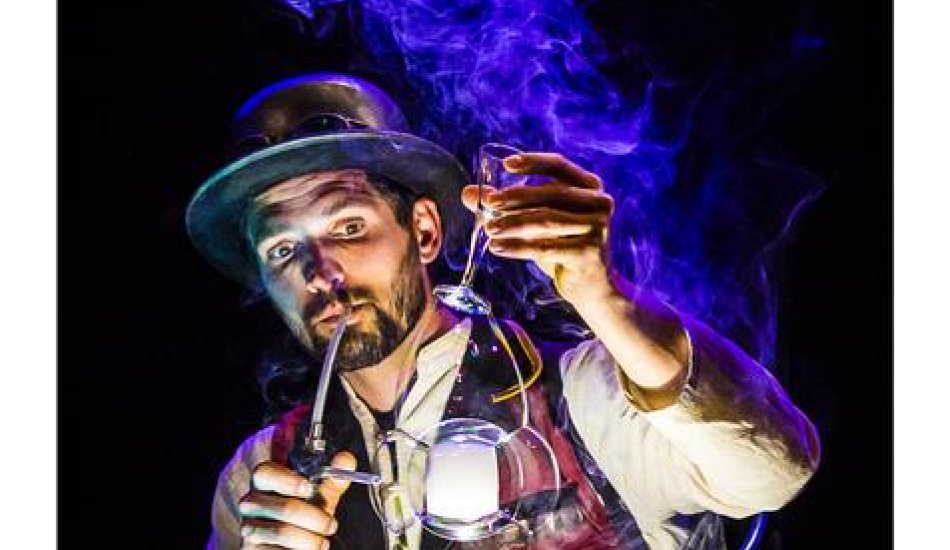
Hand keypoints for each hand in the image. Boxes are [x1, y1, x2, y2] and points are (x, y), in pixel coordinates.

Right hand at [239, 451, 356, 549]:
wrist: (291, 544)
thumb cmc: (305, 515)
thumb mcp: (320, 496)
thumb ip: (333, 478)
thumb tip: (346, 460)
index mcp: (265, 482)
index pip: (266, 473)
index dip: (288, 480)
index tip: (309, 488)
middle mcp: (251, 503)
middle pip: (284, 507)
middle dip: (316, 518)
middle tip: (332, 525)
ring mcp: (249, 527)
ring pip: (283, 532)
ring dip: (310, 539)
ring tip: (323, 542)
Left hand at [461, 152, 614, 302]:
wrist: (590, 286)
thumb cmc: (561, 248)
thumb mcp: (535, 223)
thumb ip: (506, 206)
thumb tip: (468, 193)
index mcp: (589, 187)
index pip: (559, 166)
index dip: (533, 163)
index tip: (506, 165)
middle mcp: (599, 203)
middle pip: (552, 194)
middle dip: (516, 197)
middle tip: (489, 202)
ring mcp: (597, 228)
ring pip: (547, 221)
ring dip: (513, 223)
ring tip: (488, 229)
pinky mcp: (589, 252)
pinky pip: (546, 248)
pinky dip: (518, 247)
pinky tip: (497, 248)